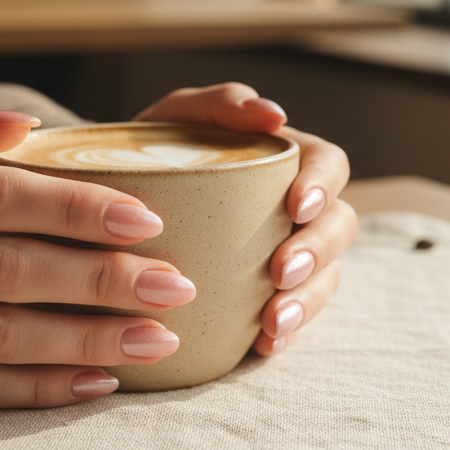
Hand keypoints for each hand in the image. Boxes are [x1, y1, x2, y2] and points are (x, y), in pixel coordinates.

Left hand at [135, 83, 356, 356]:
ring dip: (308, 300)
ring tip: (274, 321)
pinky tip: (264, 345)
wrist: (110, 210)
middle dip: (318, 250)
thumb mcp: (176, 118)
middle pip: (339, 225)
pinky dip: (285, 333)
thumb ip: (220, 104)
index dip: (324, 184)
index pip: (330, 164)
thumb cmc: (151, 153)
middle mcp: (297, 210)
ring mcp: (288, 257)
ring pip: (327, 277)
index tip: (296, 206)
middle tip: (280, 271)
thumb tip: (272, 114)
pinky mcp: (270, 299)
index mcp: (286, 161)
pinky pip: (294, 319)